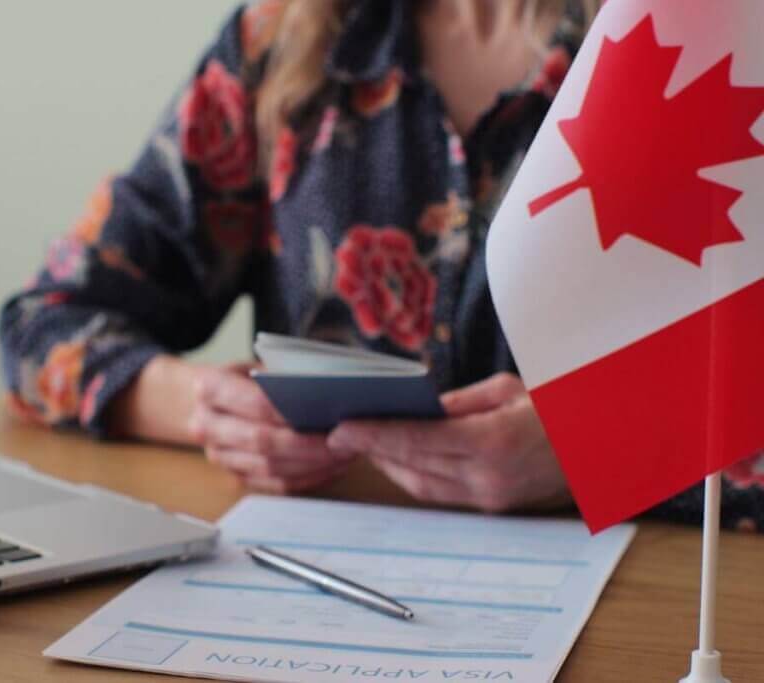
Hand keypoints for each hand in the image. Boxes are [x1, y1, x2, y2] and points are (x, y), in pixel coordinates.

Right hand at [189, 364, 353, 493]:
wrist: (211, 403)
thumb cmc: (244, 380)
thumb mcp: (258, 365)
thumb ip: (283, 377)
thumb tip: (326, 391)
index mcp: (209, 389)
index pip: (255, 403)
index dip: (291, 411)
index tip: (325, 413)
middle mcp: (206, 426)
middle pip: (262, 441)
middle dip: (307, 443)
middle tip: (343, 439)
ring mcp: (219, 456)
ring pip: (270, 468)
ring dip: (312, 464)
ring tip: (345, 453)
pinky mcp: (236, 477)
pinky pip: (275, 485)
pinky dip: (307, 478)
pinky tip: (331, 467)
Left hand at [327, 373, 570, 512]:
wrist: (606, 446)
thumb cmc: (561, 406)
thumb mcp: (508, 389)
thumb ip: (457, 402)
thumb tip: (417, 409)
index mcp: (492, 441)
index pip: (416, 441)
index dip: (373, 436)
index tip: (340, 429)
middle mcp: (489, 476)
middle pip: (413, 465)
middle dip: (372, 450)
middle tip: (339, 433)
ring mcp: (491, 496)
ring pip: (422, 486)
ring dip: (388, 465)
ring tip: (360, 443)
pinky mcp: (494, 505)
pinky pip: (440, 492)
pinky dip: (413, 475)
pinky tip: (396, 457)